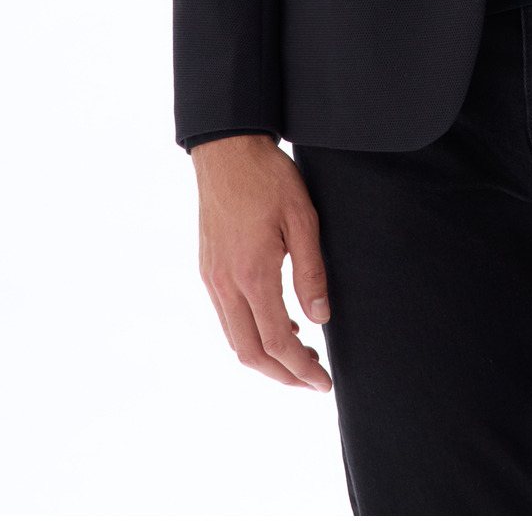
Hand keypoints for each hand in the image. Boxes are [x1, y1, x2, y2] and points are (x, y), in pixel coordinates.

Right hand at [192, 134, 331, 390]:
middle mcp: (225, 284)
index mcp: (252, 275)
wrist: (227, 149)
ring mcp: (212, 278)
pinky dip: (250, 333)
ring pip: (234, 339)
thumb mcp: (303, 219)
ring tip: (300, 353)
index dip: (301, 369)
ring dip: (266, 356)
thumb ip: (311, 272)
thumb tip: (320, 317)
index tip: (323, 382)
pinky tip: (277, 321)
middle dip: (282, 375)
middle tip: (313, 378)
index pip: (277, 342)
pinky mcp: (207, 269)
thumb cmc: (268, 177)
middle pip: (250, 354)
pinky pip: (226, 317)